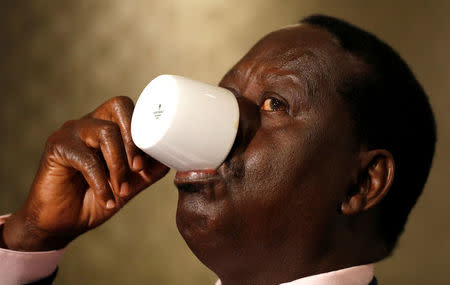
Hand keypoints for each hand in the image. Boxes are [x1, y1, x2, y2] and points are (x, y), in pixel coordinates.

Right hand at [2, 96, 168, 250]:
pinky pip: (87, 158)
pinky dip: (101, 182)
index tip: (149, 162)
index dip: (147, 130)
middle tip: (138, 169)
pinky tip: (105, 199)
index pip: (132, 109)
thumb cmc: (95, 198)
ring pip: (107, 132)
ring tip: (121, 189)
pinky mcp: (57, 146)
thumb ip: (149, 169)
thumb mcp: (130, 184)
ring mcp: (72, 131)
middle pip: (119, 105)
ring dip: (119, 165)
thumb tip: (173, 157)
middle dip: (135, 140)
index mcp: (109, 126)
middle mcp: (90, 123)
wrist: (62, 223)